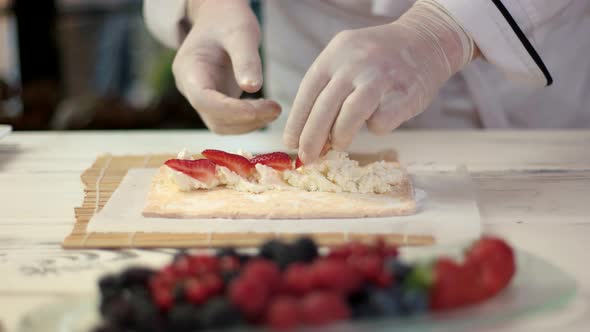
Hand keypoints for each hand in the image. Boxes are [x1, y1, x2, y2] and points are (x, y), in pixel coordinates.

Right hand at [172, 0, 280, 133]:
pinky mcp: (215, 103)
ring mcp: (202, 97)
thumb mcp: (240, 32)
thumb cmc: (228, 20)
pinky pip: (230, 121)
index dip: (229, 110)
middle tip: (276, 109)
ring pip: (222, 125)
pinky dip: (249, 120)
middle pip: (213, 117)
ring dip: (250, 124)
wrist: (219, 18)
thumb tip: (253, 87)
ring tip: (274, 109)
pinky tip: (266, 109)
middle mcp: (190, 88)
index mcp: (188, 69)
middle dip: (245, 119)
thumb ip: (246, 59)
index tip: (256, 110)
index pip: (203, 99)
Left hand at [283, 0, 473, 162]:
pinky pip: (380, 123)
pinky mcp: (403, 95)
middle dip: (312, 138)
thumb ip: (329, 90)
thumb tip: (310, 135)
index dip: (297, 121)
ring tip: (340, 144)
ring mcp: (380, 77)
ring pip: (349, 117)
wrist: (426, 41)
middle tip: (307, 157)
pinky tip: (379, 119)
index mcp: (336, 53)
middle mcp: (355, 63)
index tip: (289, 142)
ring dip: (340, 137)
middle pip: (324, 108)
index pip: (308, 91)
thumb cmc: (379, 59)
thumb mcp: (348, 59)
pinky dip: (376, 128)